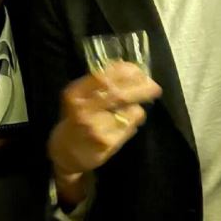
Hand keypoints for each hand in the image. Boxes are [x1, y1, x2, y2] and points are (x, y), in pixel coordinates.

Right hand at [48, 62, 161, 205]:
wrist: (66, 152)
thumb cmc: (76, 118)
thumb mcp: (79, 96)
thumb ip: (99, 83)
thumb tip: (128, 67)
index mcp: (75, 93)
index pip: (103, 77)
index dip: (124, 71)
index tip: (138, 70)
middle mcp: (84, 109)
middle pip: (119, 94)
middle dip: (141, 88)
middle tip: (154, 86)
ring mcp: (97, 127)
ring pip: (130, 111)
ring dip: (136, 107)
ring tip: (129, 110)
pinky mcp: (108, 142)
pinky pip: (131, 126)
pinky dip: (134, 121)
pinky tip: (125, 123)